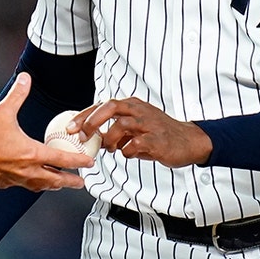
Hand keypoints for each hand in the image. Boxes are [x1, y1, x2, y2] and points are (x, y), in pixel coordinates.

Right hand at [0, 72, 91, 190]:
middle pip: (56, 180)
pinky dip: (33, 184)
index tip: (89, 163)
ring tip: (59, 184)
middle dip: (70, 181)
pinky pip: (24, 186)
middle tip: (80, 182)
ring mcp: (16, 179)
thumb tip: (25, 78)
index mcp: (31, 153)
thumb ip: (17, 95)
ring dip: (52, 185)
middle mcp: (28, 170)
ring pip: (41, 186)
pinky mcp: (5, 183)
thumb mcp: (3, 112)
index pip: (62, 159)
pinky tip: (31, 180)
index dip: (78, 161)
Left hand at [73, 97, 211, 167]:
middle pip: (110, 107)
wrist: (189, 141)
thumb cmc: (158, 134)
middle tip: (82, 136)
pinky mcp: (157, 139)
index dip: (84, 116)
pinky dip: (127, 151)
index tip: (70, 128)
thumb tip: (92, 138)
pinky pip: (134, 145)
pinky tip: (130, 153)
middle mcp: (139, 110)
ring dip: (110, 140)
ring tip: (112, 148)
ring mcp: (149, 124)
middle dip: (92, 121)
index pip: (102, 105)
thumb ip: (114, 129)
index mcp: (131, 105)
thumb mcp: (135, 126)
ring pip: (121, 126)